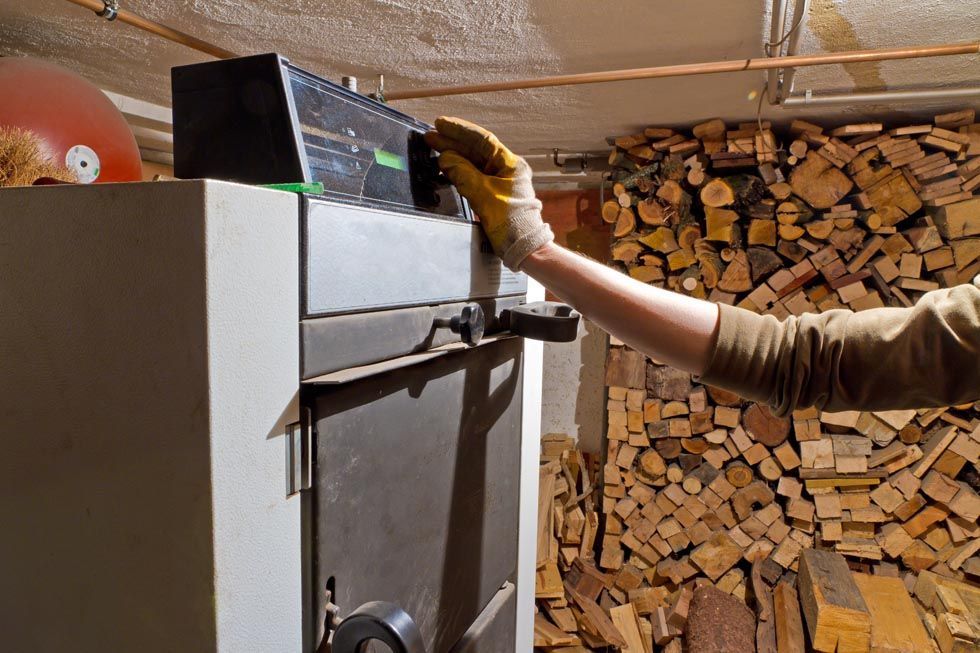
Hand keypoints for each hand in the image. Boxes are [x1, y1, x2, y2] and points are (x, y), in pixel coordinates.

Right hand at [424, 116, 552, 270]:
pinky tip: (445, 170)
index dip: (460, 130)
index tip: (441, 124)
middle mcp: (506, 169)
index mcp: (510, 163)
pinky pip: (473, 177)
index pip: (482, 139)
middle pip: (476, 150)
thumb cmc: (512, 223)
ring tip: (434, 150)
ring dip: (454, 157)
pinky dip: (458, 172)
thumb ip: (462, 173)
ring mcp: (500, 181)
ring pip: (473, 163)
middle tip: (431, 137)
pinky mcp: (493, 194)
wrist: (523, 247)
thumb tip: (446, 159)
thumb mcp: (483, 195)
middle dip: (453, 142)